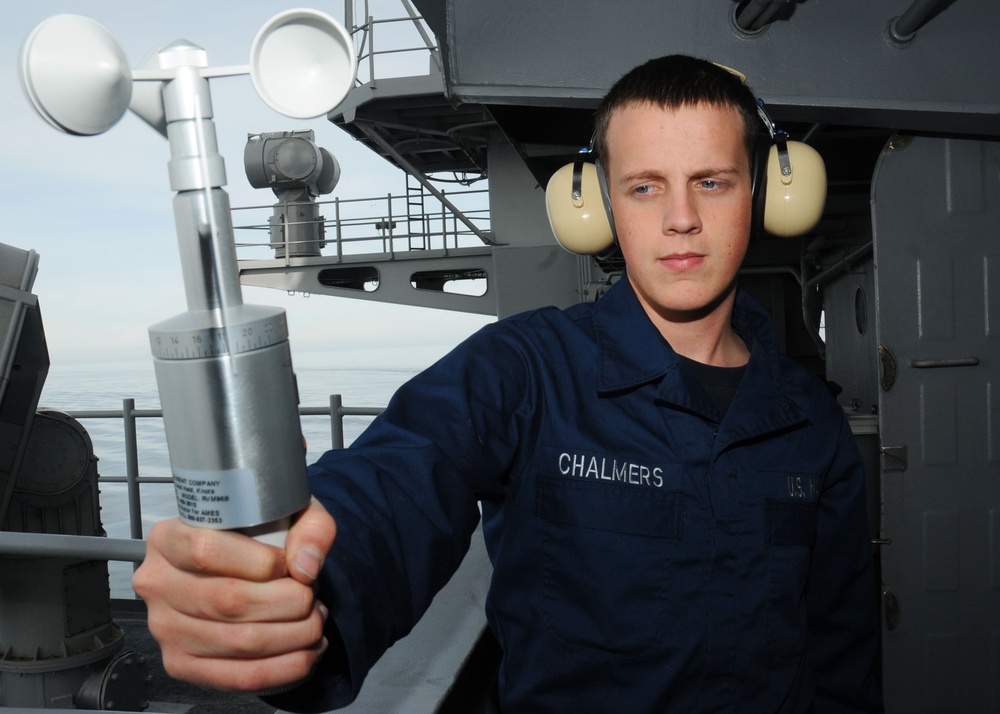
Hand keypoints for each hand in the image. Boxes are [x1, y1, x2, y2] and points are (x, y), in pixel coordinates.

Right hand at [132, 497, 335, 691]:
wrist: (241, 565)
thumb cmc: (258, 535)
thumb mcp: (287, 510)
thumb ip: (309, 527)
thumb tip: (306, 567)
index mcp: (168, 538)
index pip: (205, 550)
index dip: (258, 561)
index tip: (287, 564)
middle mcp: (158, 583)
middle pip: (227, 600)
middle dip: (287, 602)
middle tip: (312, 596)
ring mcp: (166, 628)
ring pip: (238, 640)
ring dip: (292, 635)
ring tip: (315, 620)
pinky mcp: (181, 664)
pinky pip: (237, 676)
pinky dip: (283, 669)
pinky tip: (307, 654)